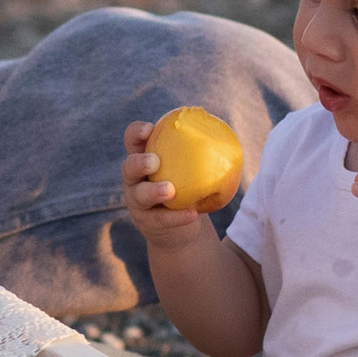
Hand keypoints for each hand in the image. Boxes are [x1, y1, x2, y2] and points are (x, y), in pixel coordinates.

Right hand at [121, 119, 215, 248]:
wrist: (179, 228)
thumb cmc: (186, 190)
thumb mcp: (188, 171)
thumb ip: (199, 156)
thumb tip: (229, 139)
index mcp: (142, 159)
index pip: (132, 140)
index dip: (136, 133)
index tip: (150, 129)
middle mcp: (134, 179)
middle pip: (128, 167)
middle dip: (139, 162)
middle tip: (155, 162)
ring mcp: (137, 202)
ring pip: (139, 195)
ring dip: (154, 191)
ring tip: (170, 190)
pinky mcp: (147, 222)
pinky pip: (160, 219)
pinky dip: (176, 216)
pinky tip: (192, 213)